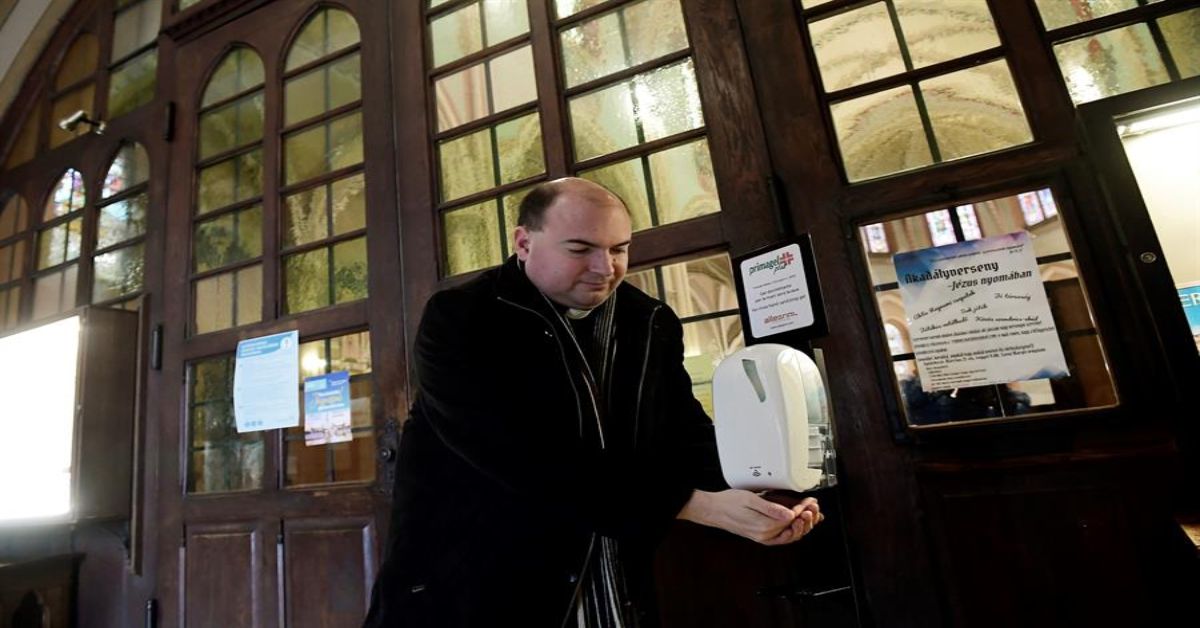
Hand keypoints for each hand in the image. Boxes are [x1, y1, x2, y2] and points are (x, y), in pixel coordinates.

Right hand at [677, 490, 822, 545]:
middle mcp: (765, 535)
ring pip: (791, 535)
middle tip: (813, 507)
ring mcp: (764, 537)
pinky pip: (783, 536)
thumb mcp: (751, 500)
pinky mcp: (761, 535)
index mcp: (764, 527)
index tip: (808, 501)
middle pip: (794, 530)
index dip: (803, 509)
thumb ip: (772, 508)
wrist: (713, 510)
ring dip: (803, 525)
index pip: (792, 519)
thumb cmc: (728, 503)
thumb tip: (789, 513)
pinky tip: (799, 523)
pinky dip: (794, 530)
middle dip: (808, 518)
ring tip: (810, 514)